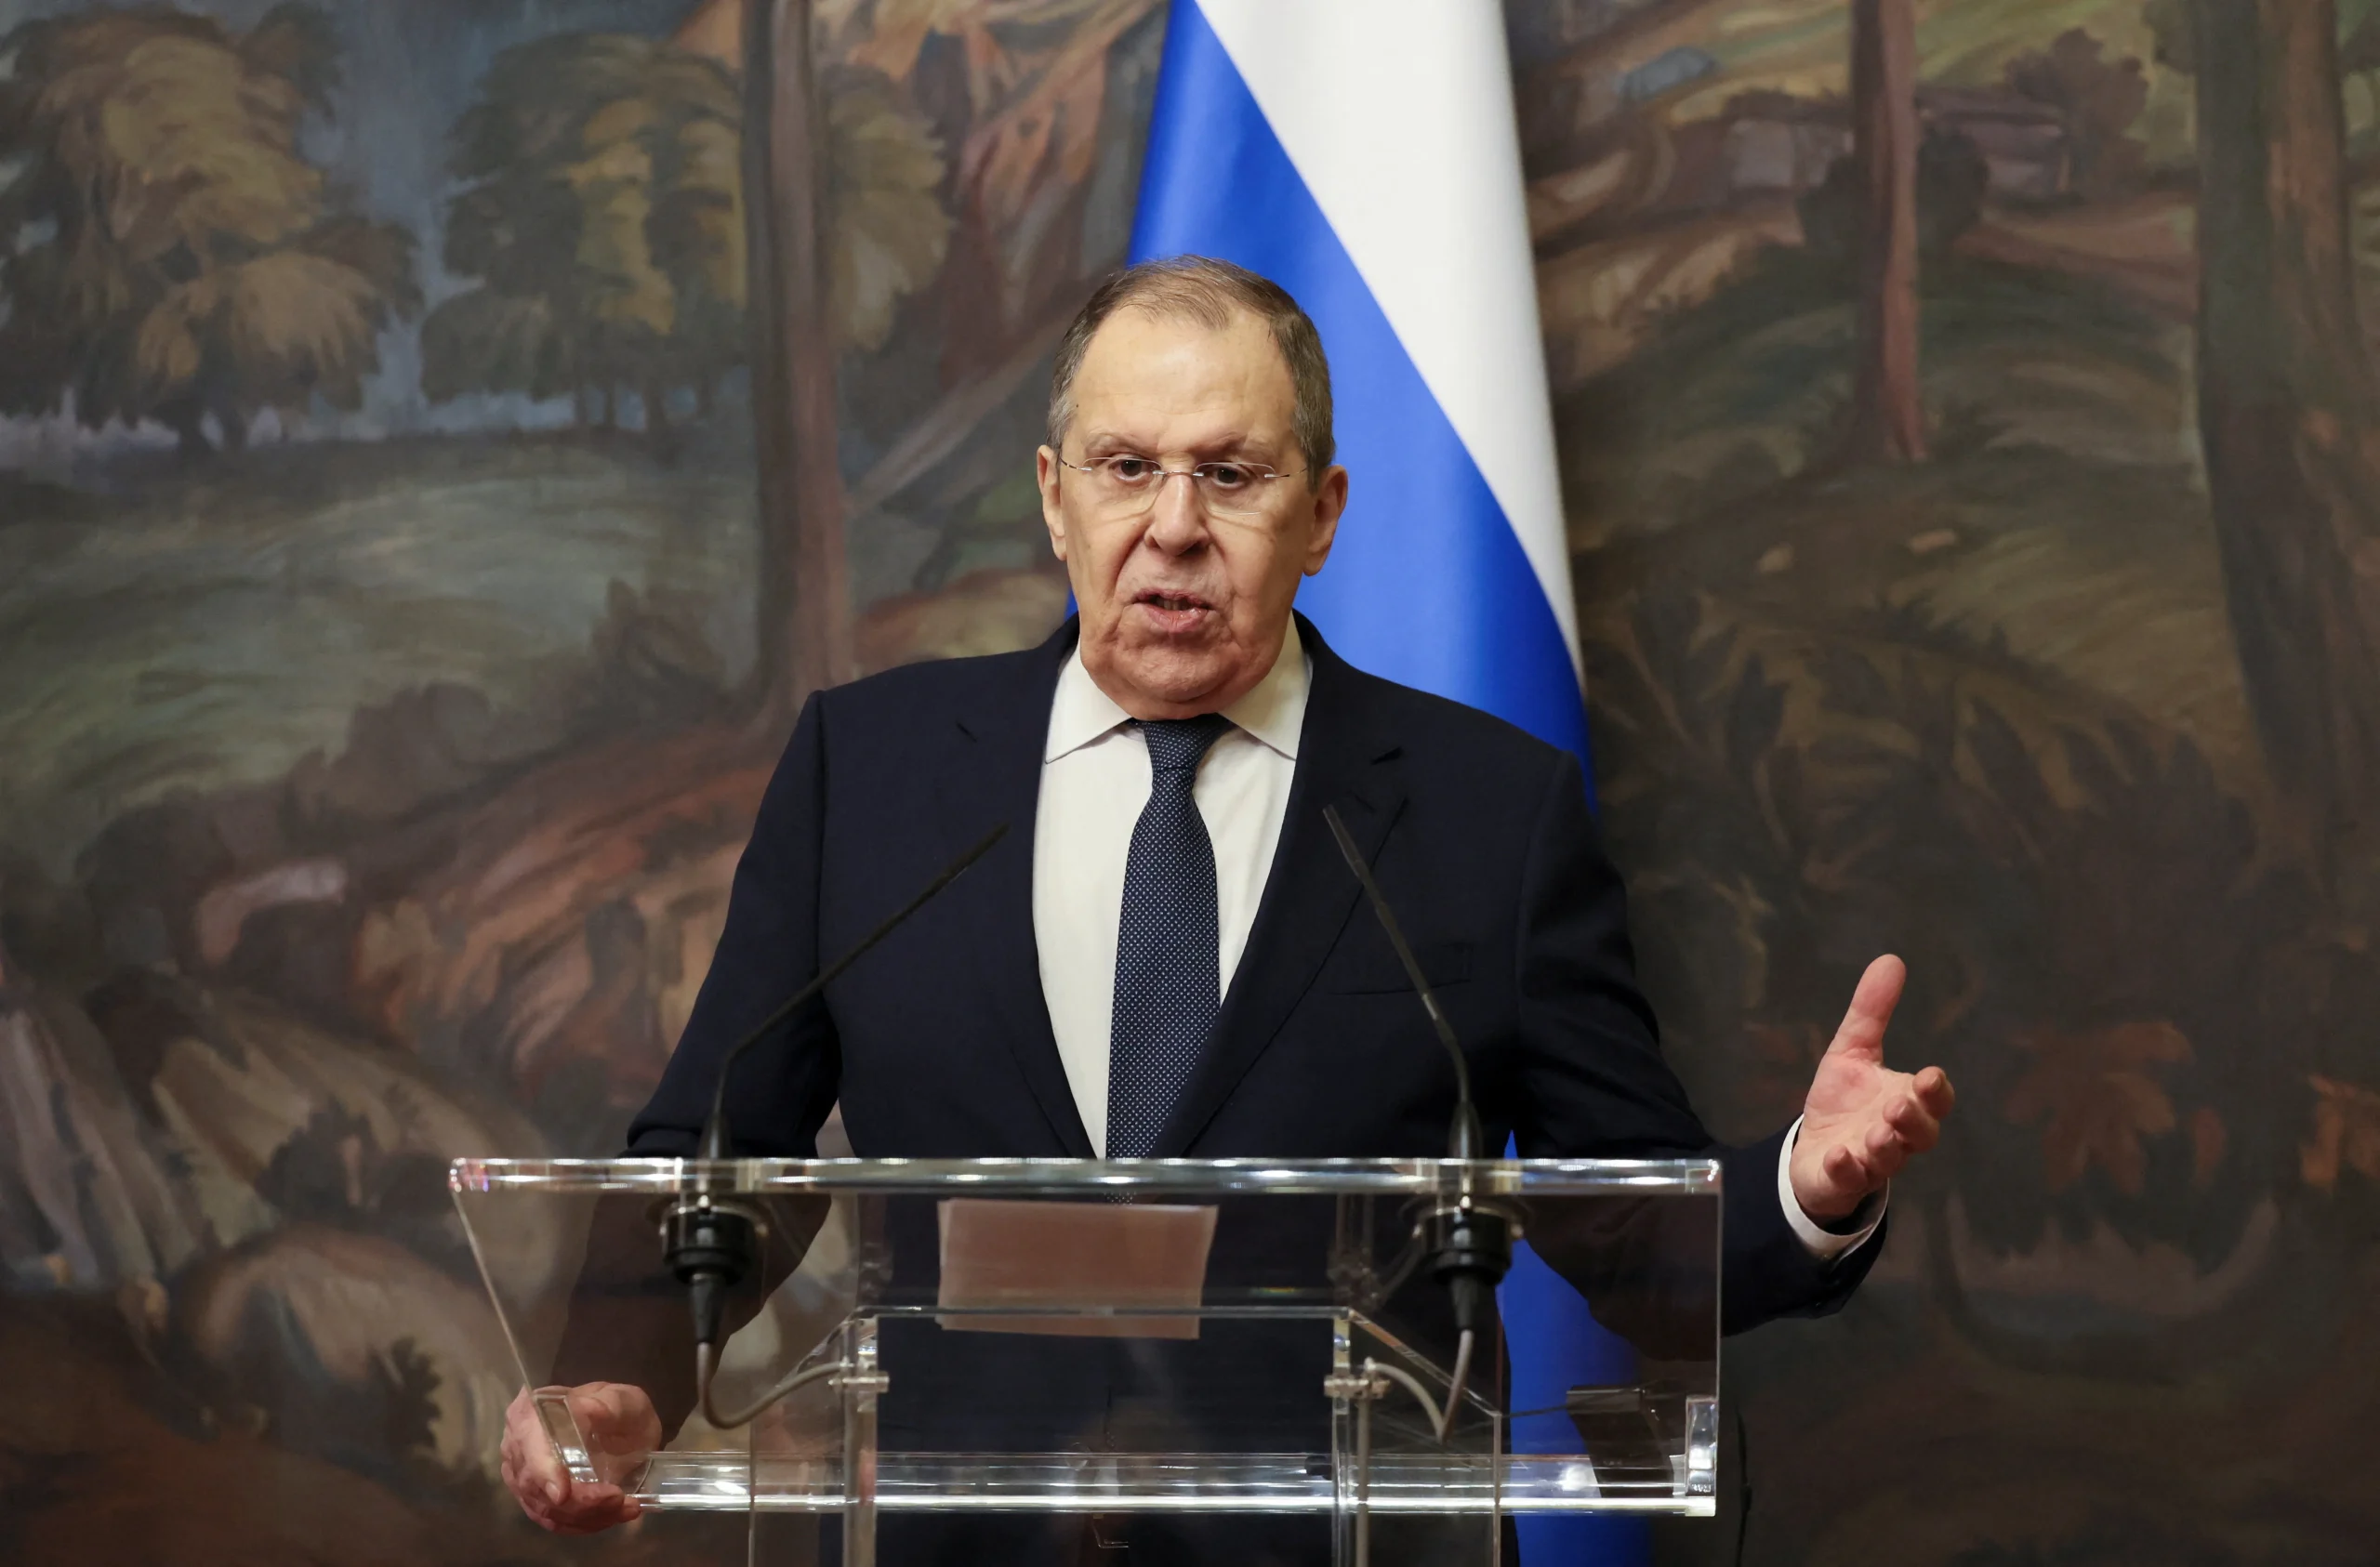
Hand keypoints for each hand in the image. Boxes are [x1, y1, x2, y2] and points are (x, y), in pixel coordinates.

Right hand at [500, 1382, 660, 1534]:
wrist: (625, 1429)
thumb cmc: (619, 1409)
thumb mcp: (622, 1399)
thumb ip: (607, 1405)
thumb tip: (588, 1409)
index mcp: (529, 1411)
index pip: (527, 1442)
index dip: (542, 1470)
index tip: (563, 1494)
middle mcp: (516, 1446)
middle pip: (534, 1485)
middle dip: (579, 1500)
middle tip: (618, 1498)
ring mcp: (521, 1477)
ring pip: (545, 1509)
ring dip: (587, 1516)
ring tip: (626, 1508)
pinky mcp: (535, 1500)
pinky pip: (552, 1522)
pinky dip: (583, 1525)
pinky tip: (611, 1517)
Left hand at [1788, 955, 1954, 1222]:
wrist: (1815, 1155)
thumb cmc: (1845, 1102)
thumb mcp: (1852, 1051)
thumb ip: (1871, 1012)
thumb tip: (1891, 959)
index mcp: (1907, 1102)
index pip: (1934, 1099)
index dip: (1936, 1091)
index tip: (1930, 1076)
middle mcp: (1897, 1136)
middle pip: (1921, 1134)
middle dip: (1915, 1120)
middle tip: (1900, 1105)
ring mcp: (1872, 1161)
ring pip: (1890, 1159)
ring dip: (1886, 1146)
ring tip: (1878, 1133)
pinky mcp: (1844, 1180)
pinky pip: (1850, 1178)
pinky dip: (1847, 1169)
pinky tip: (1839, 1156)